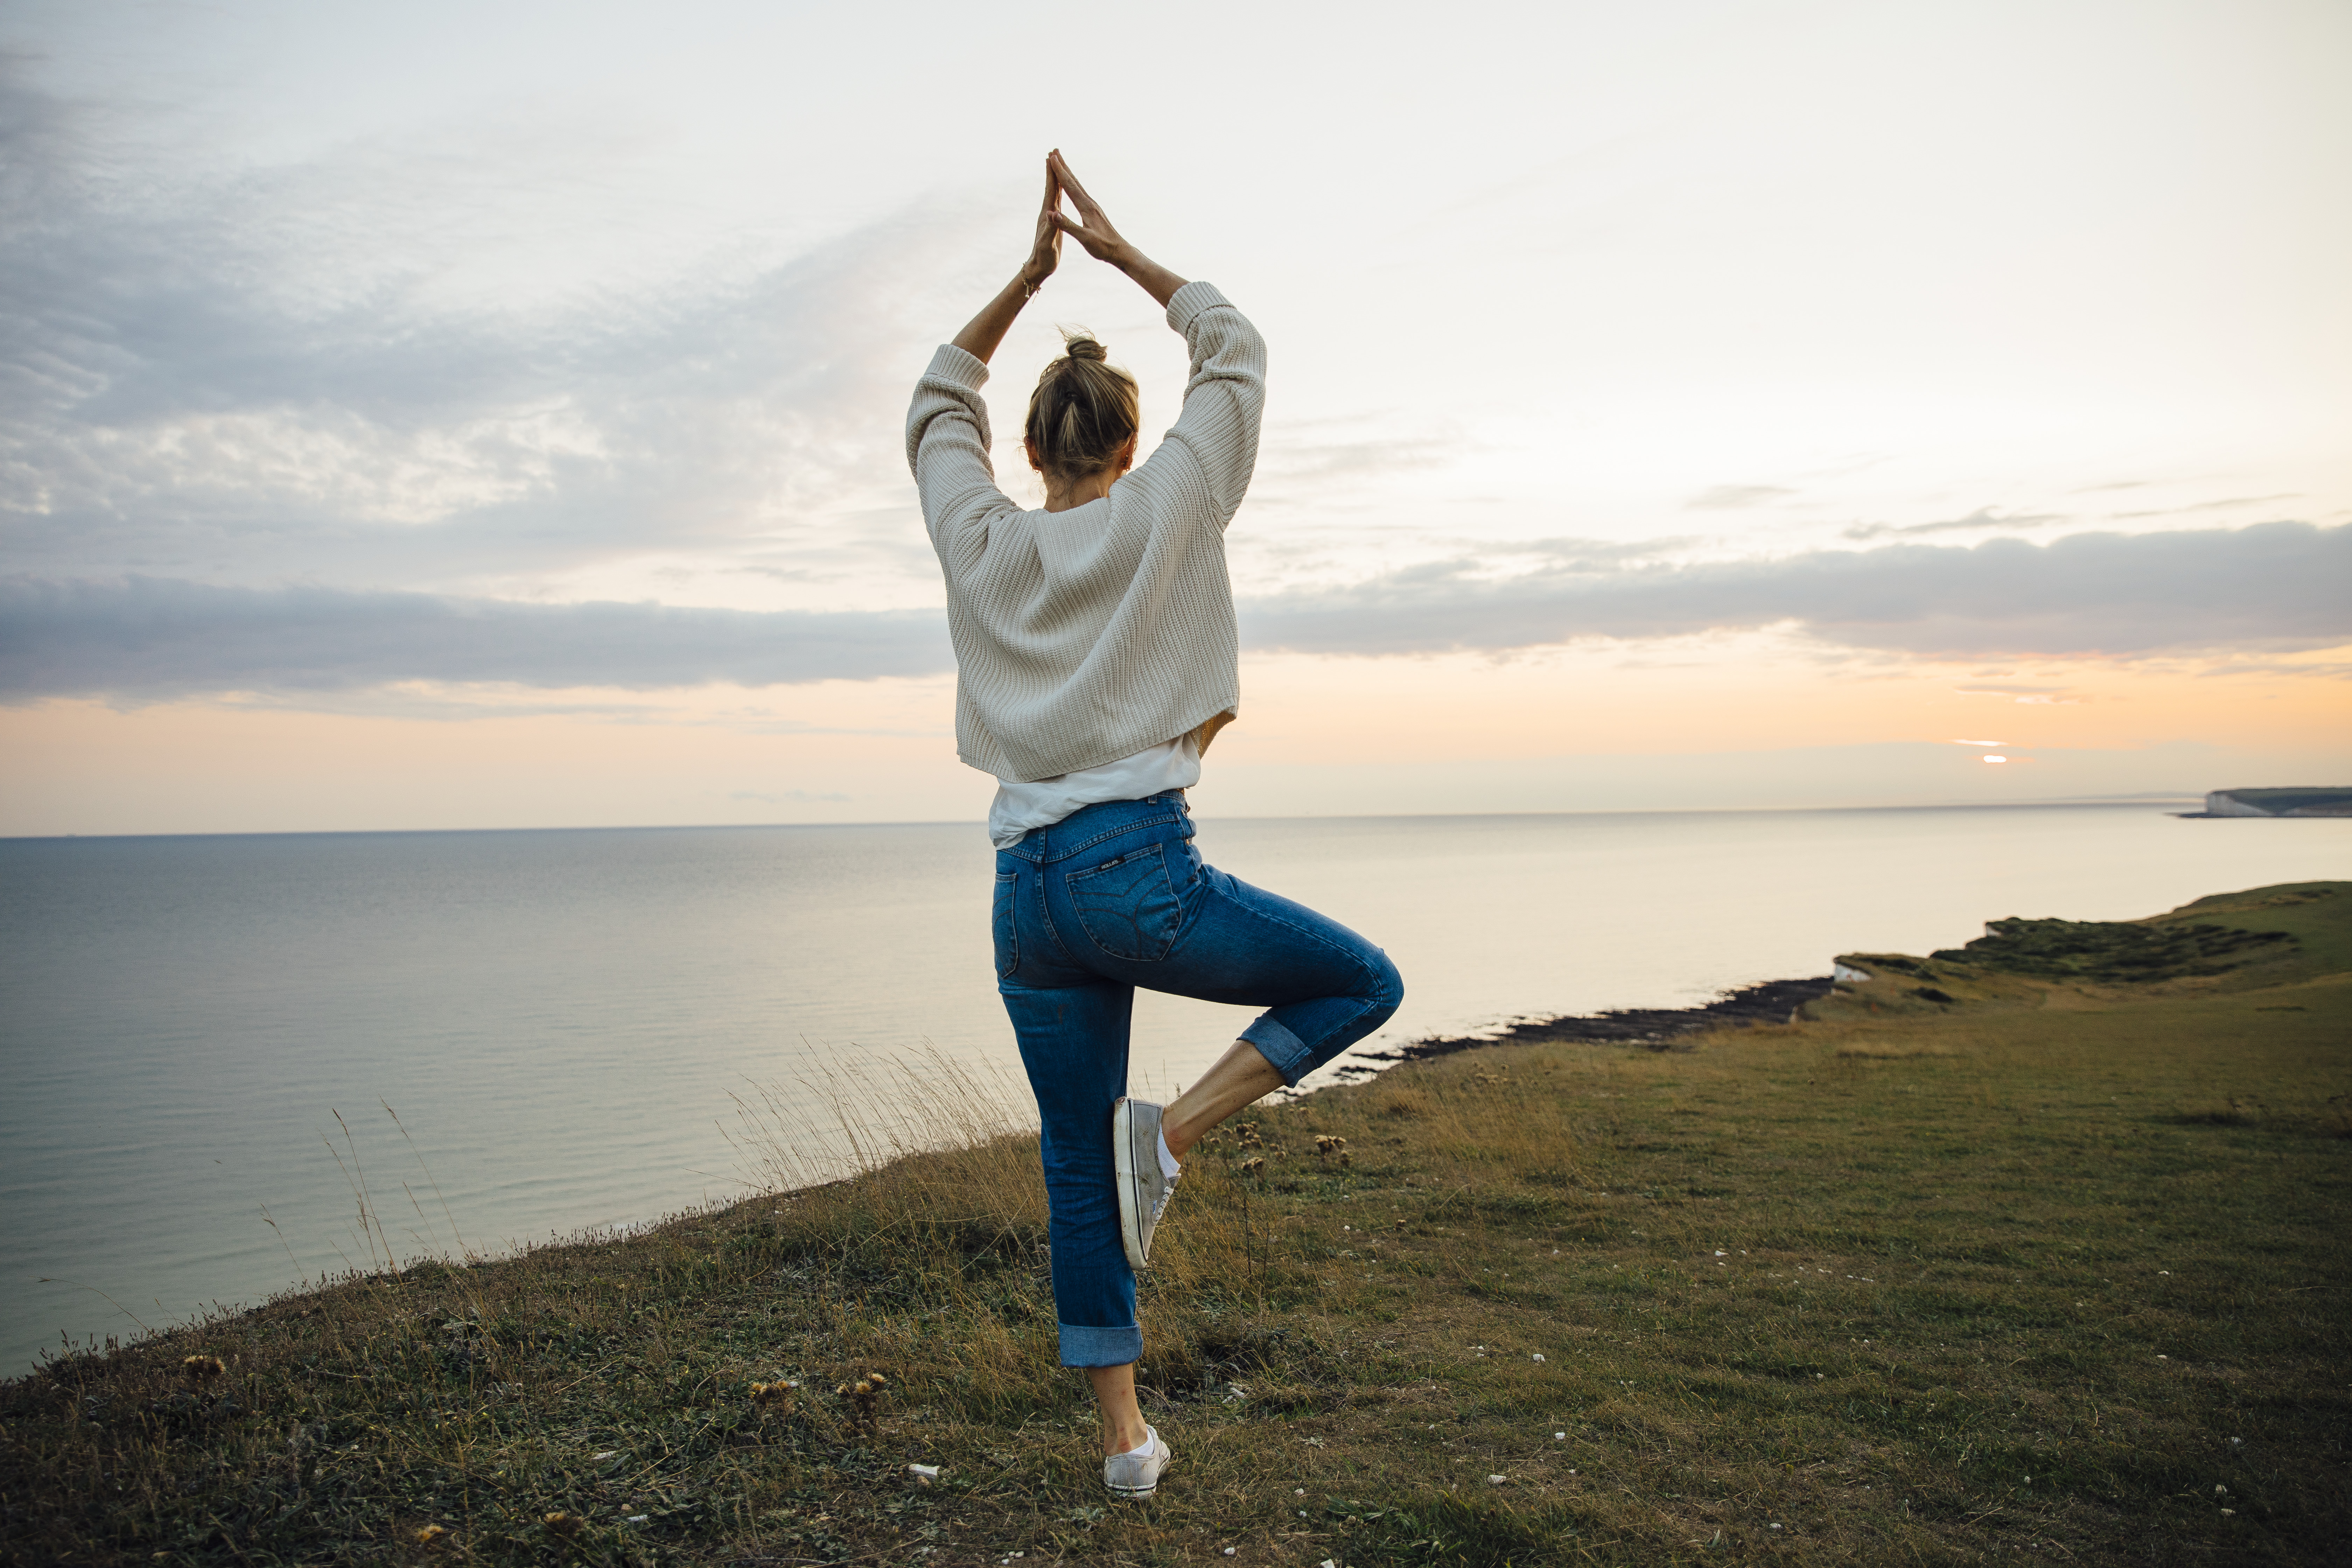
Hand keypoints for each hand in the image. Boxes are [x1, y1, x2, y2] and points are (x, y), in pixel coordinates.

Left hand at [1019, 156, 1062, 291]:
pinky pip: (1058, 200)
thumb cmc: (1044, 257)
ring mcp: (1050, 215)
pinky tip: (1062, 186)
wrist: (1039, 266)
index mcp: (1047, 215)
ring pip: (1054, 191)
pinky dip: (1060, 190)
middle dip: (1052, 169)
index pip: (1050, 190)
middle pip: (1051, 186)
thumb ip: (1050, 230)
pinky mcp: (1054, 220)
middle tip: (1052, 152)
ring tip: (1056, 163)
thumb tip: (1052, 215)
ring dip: (1055, 177)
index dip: (1051, 174)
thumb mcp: (1048, 244)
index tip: (1051, 158)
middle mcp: (1047, 212)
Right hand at [1046, 150, 1128, 265]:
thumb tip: (1051, 213)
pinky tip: (1072, 184)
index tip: (1051, 158)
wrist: (1119, 251)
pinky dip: (1073, 184)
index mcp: (1086, 207)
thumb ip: (1068, 226)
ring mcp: (1092, 206)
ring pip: (1077, 185)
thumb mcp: (1084, 238)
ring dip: (1067, 172)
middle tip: (1054, 151)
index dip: (1059, 171)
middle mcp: (1090, 203)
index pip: (1069, 186)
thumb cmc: (1102, 247)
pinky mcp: (1093, 210)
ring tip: (1060, 162)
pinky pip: (1080, 192)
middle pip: (1073, 180)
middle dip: (1062, 165)